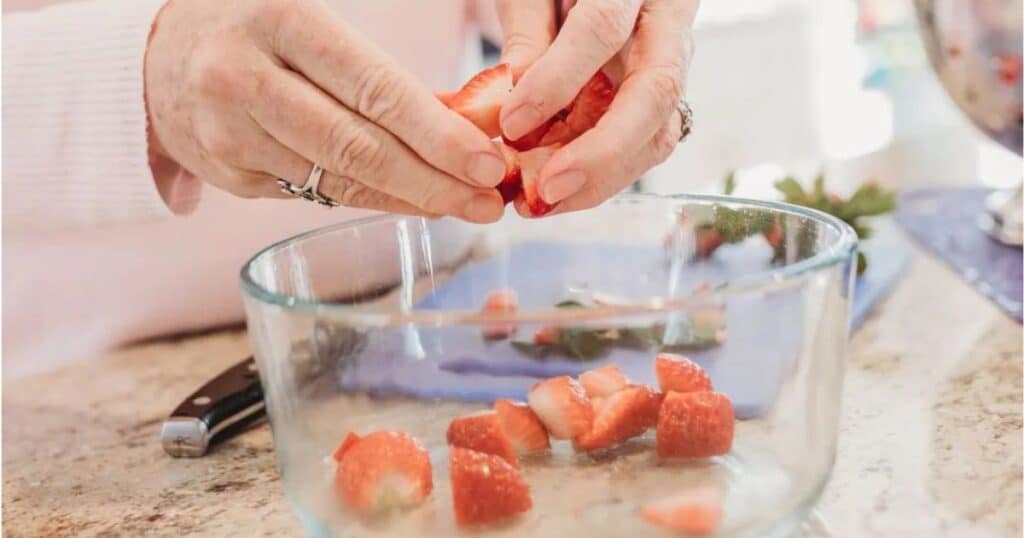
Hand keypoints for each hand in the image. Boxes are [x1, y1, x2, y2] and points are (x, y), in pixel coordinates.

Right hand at [145, 0, 507, 222]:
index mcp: (280, 20)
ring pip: (340, 180)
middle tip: (491, 199)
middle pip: (359, 147)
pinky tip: (412, 202)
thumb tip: (461, 126)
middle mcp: (246, 78)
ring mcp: (230, 133)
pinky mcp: (229, 174)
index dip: (437, 133)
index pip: (375, 89)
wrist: (154, 55)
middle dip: (436, 181)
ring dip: (412, 199)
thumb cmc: (255, 29)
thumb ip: (373, 69)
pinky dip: (372, 201)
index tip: (487, 160)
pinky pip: (317, 197)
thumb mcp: (307, 19)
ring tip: (466, 206)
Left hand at [496, 0, 697, 214]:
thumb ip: (526, 35)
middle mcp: (668, 23)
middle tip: (548, 188)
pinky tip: (561, 191)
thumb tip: (512, 106)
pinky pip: (646, 144)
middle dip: (601, 151)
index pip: (602, 29)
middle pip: (654, 92)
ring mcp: (674, 63)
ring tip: (545, 200)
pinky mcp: (663, 99)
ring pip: (659, 130)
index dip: (557, 81)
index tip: (512, 123)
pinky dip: (604, 175)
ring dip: (603, 176)